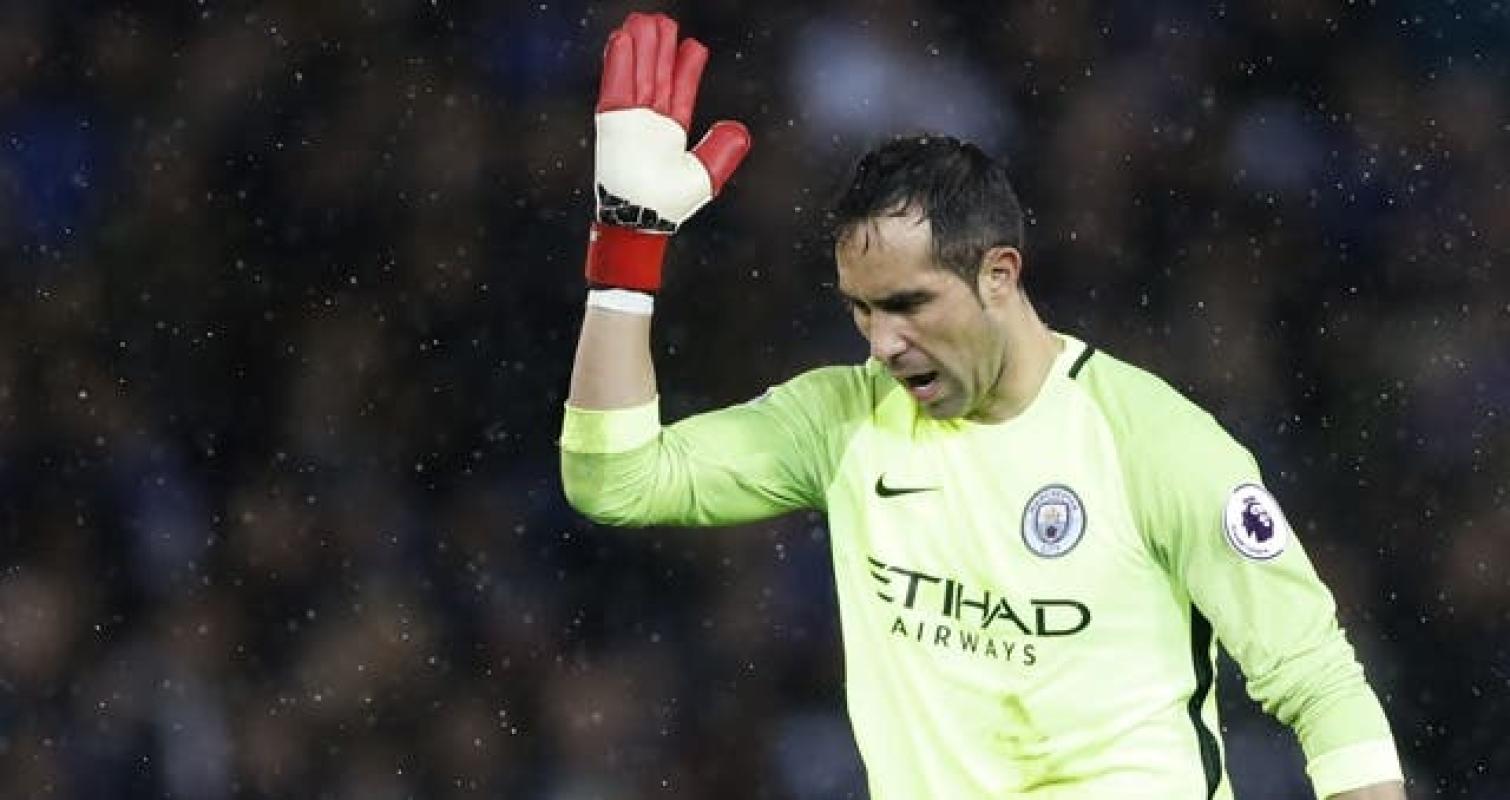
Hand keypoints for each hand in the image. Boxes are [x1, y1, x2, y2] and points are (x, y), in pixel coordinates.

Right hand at [584, 12, 751, 292]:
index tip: (692, 45)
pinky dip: (618, 64)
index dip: (686, 68)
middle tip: (662, 20)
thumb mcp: (704, 176)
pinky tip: (622, 40)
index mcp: (672, 132)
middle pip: (656, 75)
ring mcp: (630, 120)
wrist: (643, 219)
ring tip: (642, 21)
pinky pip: (615, 87)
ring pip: (637, 74)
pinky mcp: (612, 122)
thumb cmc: (669, 205)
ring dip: (639, 47)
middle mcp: (650, 122)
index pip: (680, 91)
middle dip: (659, 48)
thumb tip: (739, 130)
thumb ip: (721, 151)